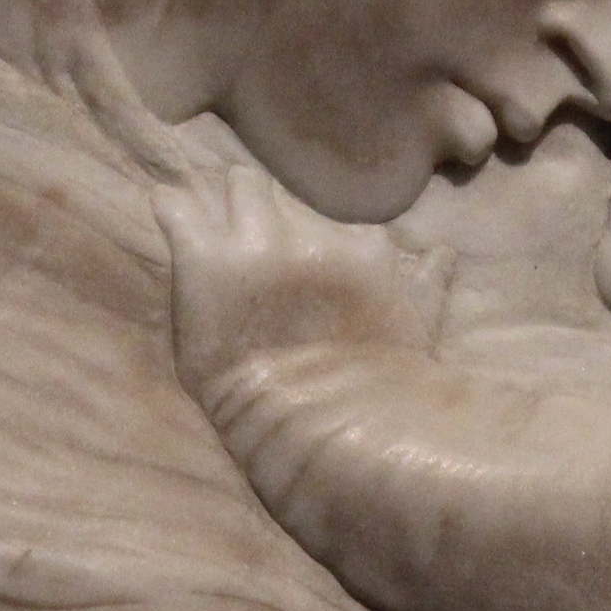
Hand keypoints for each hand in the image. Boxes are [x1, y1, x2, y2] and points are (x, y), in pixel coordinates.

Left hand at [154, 152, 448, 406]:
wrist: (324, 425)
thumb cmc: (379, 391)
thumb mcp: (419, 329)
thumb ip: (428, 284)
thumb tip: (444, 252)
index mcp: (358, 247)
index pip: (335, 216)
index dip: (315, 231)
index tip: (305, 247)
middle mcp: (307, 233)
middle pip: (278, 191)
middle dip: (263, 203)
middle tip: (247, 224)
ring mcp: (254, 244)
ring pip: (234, 186)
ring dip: (221, 201)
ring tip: (207, 216)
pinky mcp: (206, 259)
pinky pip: (177, 208)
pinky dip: (171, 207)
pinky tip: (166, 209)